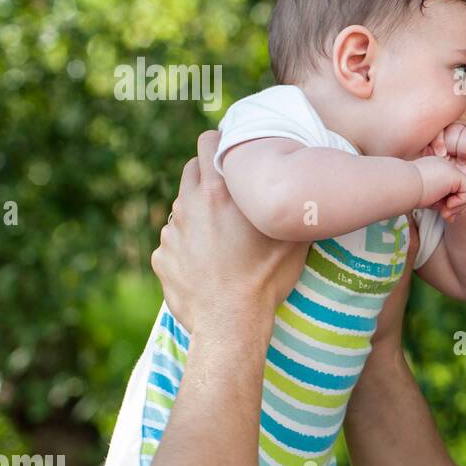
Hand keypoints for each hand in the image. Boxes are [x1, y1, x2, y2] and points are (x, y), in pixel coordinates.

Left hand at [151, 131, 308, 336]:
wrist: (230, 324)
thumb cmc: (265, 279)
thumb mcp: (292, 238)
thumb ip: (290, 205)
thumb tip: (304, 188)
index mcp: (218, 191)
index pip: (208, 142)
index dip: (221, 142)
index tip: (235, 154)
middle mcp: (188, 205)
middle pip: (191, 170)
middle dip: (209, 175)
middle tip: (232, 194)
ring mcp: (170, 232)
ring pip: (182, 208)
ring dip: (199, 213)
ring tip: (223, 238)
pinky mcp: (161, 258)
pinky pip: (174, 242)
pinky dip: (188, 246)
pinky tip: (209, 264)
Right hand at [413, 155, 465, 221]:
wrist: (401, 186)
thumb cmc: (407, 194)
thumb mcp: (426, 198)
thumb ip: (439, 202)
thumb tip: (452, 214)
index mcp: (434, 169)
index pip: (450, 187)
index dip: (450, 203)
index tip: (444, 216)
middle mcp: (443, 165)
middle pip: (459, 188)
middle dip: (456, 206)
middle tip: (446, 216)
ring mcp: (450, 168)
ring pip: (465, 189)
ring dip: (458, 206)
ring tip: (445, 213)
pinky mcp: (455, 174)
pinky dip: (461, 202)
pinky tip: (448, 206)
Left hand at [427, 124, 465, 187]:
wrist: (459, 187)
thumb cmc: (443, 171)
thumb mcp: (431, 157)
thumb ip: (429, 144)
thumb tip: (432, 140)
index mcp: (445, 129)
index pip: (443, 126)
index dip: (440, 141)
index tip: (439, 156)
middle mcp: (460, 128)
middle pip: (455, 129)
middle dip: (452, 147)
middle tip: (451, 159)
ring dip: (464, 151)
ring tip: (462, 160)